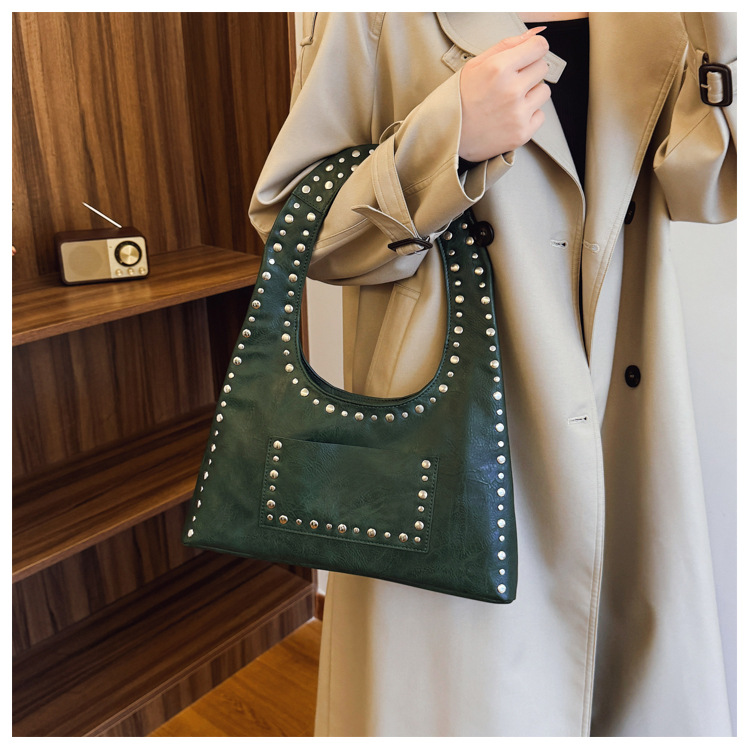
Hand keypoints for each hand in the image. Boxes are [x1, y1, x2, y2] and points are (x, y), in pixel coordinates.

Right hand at [458, 26, 550, 161]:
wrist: (447, 137)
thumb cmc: (458, 100)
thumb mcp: (475, 65)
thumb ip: (507, 46)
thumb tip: (535, 33)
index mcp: (498, 68)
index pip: (539, 46)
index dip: (533, 49)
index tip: (526, 57)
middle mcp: (511, 90)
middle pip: (543, 67)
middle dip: (529, 71)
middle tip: (510, 83)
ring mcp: (518, 113)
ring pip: (544, 91)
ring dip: (531, 94)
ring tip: (509, 102)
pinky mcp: (522, 133)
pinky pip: (540, 116)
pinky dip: (528, 116)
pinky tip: (510, 117)